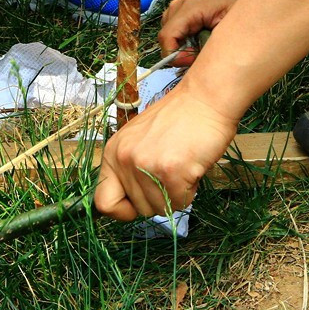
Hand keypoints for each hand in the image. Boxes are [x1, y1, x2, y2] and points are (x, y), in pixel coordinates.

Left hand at [94, 81, 238, 219]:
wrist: (204, 99)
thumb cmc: (176, 119)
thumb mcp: (139, 140)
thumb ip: (129, 169)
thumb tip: (128, 204)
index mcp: (112, 152)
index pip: (104, 203)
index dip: (124, 210)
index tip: (140, 202)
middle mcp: (124, 159)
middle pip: (139, 209)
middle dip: (159, 198)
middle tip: (171, 172)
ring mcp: (145, 165)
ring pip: (161, 208)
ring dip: (176, 194)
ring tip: (181, 166)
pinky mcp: (170, 170)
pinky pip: (181, 202)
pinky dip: (190, 191)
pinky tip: (191, 167)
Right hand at [159, 0, 241, 64]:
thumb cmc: (234, 11)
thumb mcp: (227, 29)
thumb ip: (210, 44)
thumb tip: (196, 61)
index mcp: (190, 8)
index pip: (168, 35)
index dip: (174, 55)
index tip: (191, 62)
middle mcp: (177, 6)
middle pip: (164, 38)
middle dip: (178, 53)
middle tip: (198, 56)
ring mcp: (174, 8)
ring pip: (166, 37)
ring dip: (178, 48)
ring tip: (198, 47)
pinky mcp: (174, 12)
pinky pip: (170, 33)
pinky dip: (179, 42)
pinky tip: (194, 40)